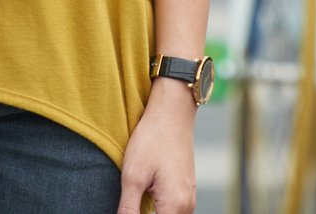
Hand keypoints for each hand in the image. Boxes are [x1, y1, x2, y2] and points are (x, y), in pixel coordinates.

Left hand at [117, 83, 197, 213]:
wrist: (172, 112)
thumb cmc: (152, 139)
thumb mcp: (133, 177)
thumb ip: (128, 210)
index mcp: (175, 206)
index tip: (127, 209)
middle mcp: (187, 206)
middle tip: (127, 205)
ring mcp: (188, 198)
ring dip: (150, 213)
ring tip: (133, 201)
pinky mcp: (185, 190)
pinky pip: (172, 210)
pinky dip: (158, 209)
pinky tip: (144, 196)